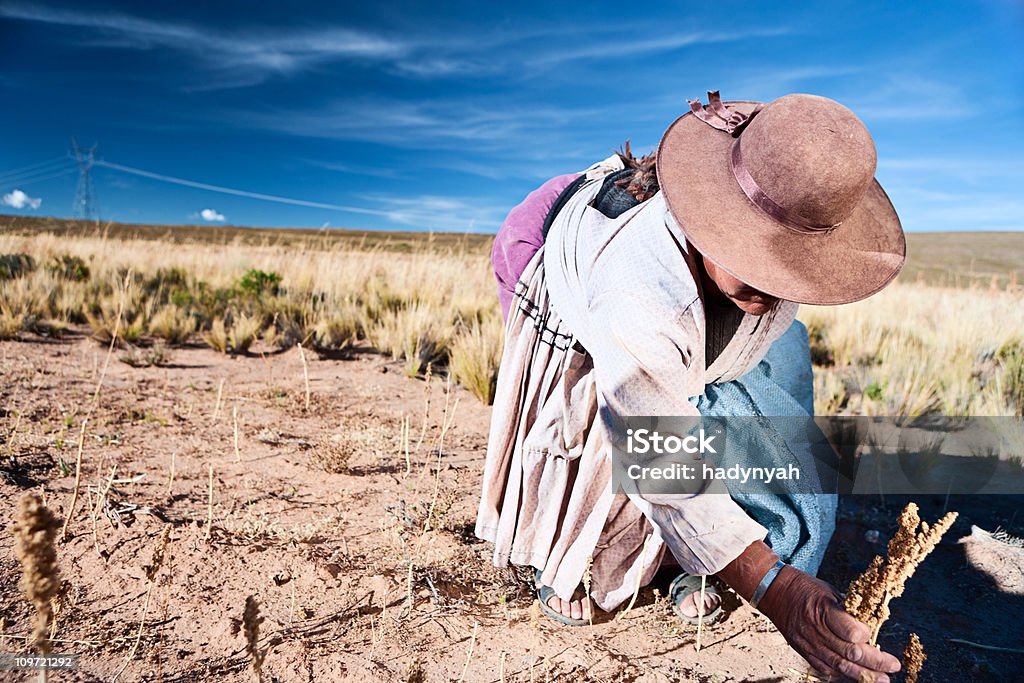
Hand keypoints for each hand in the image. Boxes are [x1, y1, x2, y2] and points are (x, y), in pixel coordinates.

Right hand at [757, 566, 901, 682]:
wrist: (775, 592)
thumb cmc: (806, 589)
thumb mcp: (829, 591)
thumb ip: (848, 611)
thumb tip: (869, 628)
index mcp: (823, 610)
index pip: (850, 632)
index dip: (866, 636)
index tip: (871, 633)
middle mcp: (815, 630)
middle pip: (850, 653)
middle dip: (875, 662)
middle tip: (892, 666)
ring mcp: (808, 643)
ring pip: (840, 665)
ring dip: (864, 674)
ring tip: (882, 679)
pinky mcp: (803, 651)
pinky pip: (825, 668)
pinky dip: (842, 673)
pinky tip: (856, 675)